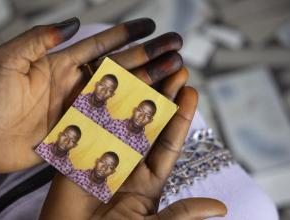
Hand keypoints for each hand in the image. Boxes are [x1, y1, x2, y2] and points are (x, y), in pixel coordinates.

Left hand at [0, 17, 184, 179]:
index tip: (149, 26)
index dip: (124, 35)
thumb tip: (70, 23)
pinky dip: (132, 117)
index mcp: (59, 64)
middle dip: (148, 57)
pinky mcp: (77, 133)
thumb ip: (36, 40)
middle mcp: (73, 84)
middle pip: (118, 67)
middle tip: (176, 48)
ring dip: (147, 83)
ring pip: (120, 94)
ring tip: (175, 73)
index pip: (98, 45)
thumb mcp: (6, 60)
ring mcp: (77, 109)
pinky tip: (153, 112)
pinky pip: (109, 123)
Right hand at [39, 83, 227, 219]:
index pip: (168, 142)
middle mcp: (127, 163)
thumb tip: (219, 207)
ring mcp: (102, 156)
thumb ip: (181, 213)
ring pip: (120, 119)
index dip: (180, 117)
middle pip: (146, 124)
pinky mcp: (78, 154)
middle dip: (160, 96)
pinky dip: (95, 104)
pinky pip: (89, 126)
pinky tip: (105, 83)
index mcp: (148, 181)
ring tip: (146, 67)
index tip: (191, 91)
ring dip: (132, 93)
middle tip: (173, 69)